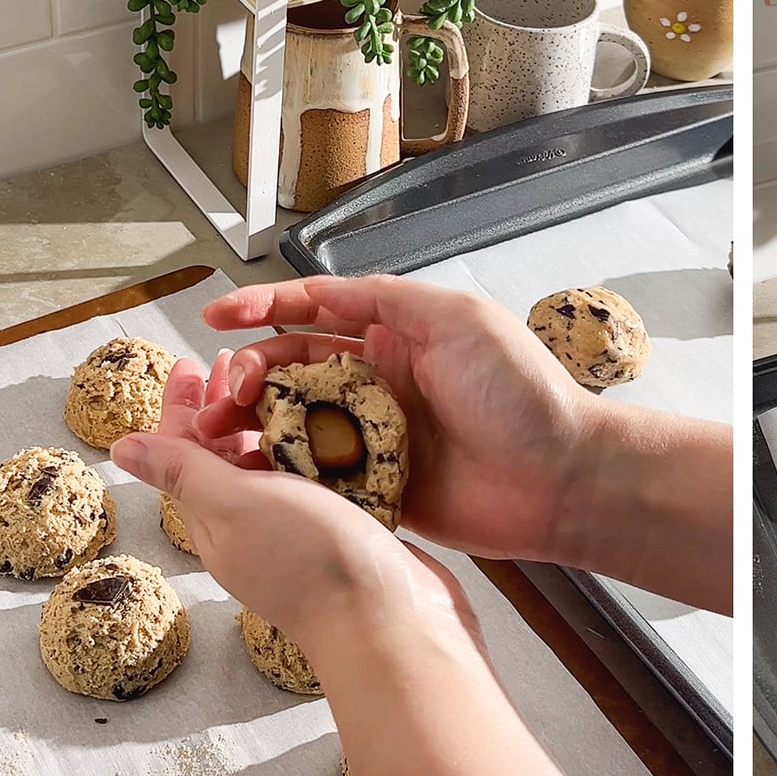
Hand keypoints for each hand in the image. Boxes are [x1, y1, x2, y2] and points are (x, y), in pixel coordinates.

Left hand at [110, 352, 478, 650]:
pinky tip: (336, 425)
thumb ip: (183, 471)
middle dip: (227, 406)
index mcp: (215, 520)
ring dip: (275, 422)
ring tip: (288, 383)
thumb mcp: (235, 504)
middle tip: (238, 362)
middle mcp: (252, 525)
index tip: (193, 362)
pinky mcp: (343, 528)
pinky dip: (318, 446)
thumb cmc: (309, 560)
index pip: (183, 452)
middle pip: (226, 455)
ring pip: (275, 465)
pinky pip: (319, 478)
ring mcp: (298, 529)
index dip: (184, 405)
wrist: (391, 619)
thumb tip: (120, 448)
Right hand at [197, 275, 731, 611]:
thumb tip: (327, 288)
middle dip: (249, 372)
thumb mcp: (458, 318)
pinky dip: (281, 475)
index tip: (216, 314)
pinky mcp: (380, 487)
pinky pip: (319, 478)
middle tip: (224, 389)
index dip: (263, 308)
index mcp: (400, 335)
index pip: (317, 310)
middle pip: (293, 367)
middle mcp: (382, 382)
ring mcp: (378, 436)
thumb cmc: (523, 394)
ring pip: (295, 423)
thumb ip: (389, 298)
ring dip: (253, 424)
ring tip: (221, 433)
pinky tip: (250, 474)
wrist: (560, 478)